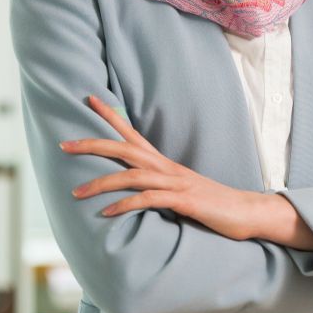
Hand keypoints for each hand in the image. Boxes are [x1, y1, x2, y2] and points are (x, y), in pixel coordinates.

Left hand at [61, 95, 270, 241]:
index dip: (111, 116)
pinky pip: (150, 199)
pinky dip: (126, 204)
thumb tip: (135, 191)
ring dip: (101, 182)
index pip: (132, 134)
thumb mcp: (181, 191)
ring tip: (76, 192)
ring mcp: (176, 182)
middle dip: (93, 144)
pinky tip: (107, 213)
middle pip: (125, 148)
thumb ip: (159, 188)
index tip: (89, 99)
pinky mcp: (185, 200)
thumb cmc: (214, 204)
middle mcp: (168, 168)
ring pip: (132, 175)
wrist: (248, 212)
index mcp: (165, 164)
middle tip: (64, 144)